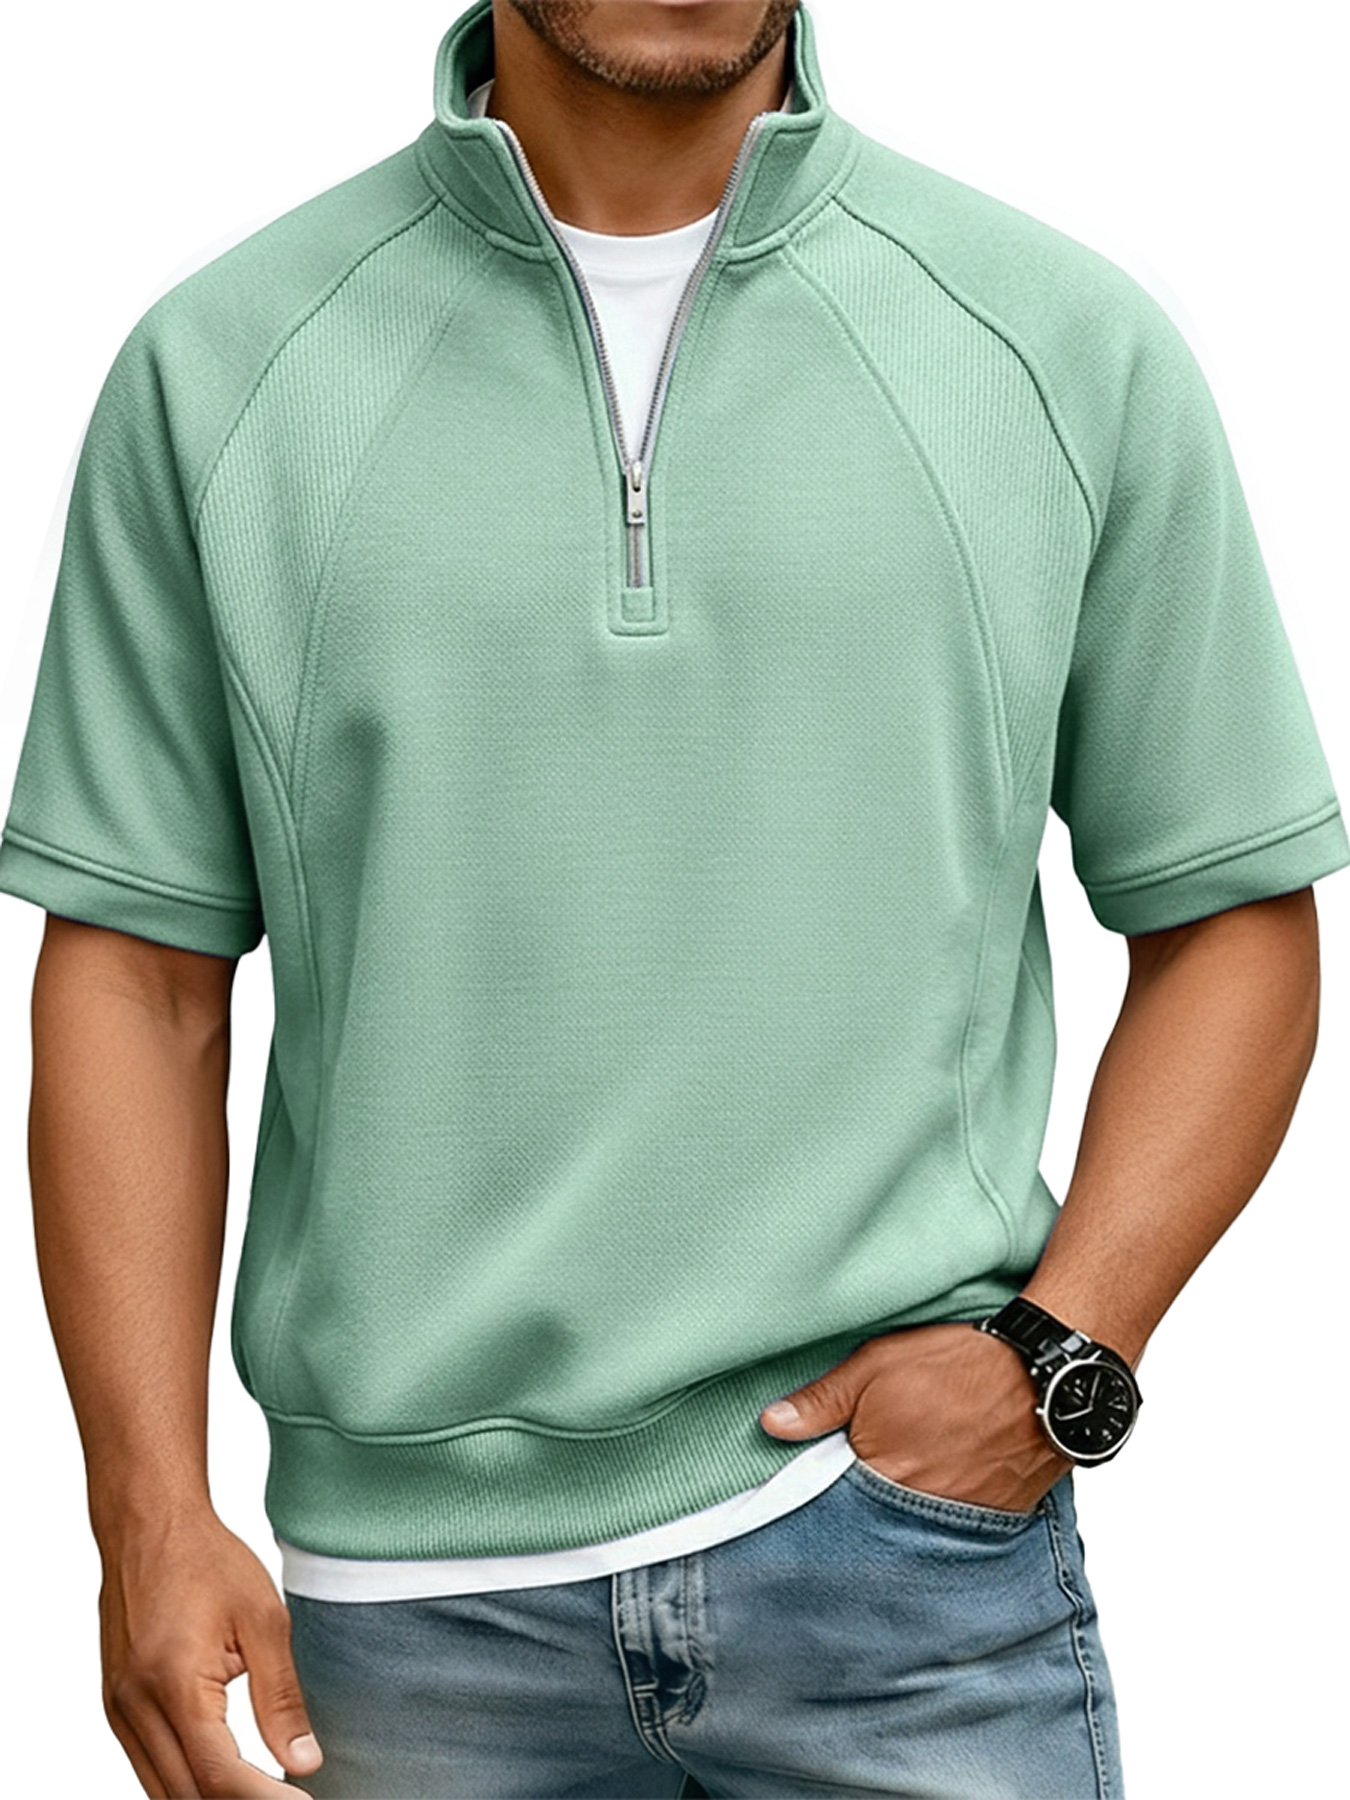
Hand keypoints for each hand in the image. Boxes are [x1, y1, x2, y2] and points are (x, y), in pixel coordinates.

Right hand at [97, 1507, 322, 1796]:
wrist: (148, 1525)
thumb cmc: (206, 1560)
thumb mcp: (263, 1620)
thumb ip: (281, 1698)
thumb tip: (304, 1762)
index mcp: (174, 1685)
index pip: (219, 1776)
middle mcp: (135, 1708)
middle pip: (187, 1795)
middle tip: (290, 1798)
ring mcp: (119, 1712)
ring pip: (163, 1791)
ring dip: (212, 1797)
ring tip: (264, 1790)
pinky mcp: (116, 1707)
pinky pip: (148, 1767)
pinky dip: (186, 1782)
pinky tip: (224, 1775)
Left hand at [759, 1320, 1072, 1512]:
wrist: (1044, 1375)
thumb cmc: (958, 1364)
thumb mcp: (877, 1365)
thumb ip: (823, 1400)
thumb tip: (771, 1424)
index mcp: (879, 1472)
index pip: (832, 1498)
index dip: (824, 1485)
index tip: (816, 1480)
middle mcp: (916, 1508)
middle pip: (873, 1517)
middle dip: (863, 1504)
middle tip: (867, 1480)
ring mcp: (958, 1518)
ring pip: (915, 1525)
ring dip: (905, 1510)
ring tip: (912, 1478)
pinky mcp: (994, 1519)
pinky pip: (958, 1527)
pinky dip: (946, 1511)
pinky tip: (946, 1485)